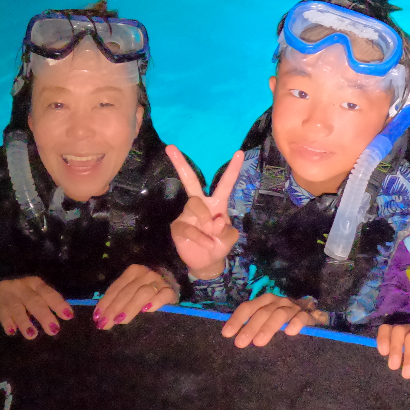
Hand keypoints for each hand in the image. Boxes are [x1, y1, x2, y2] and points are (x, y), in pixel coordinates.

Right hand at [0, 276, 71, 337]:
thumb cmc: (24, 293)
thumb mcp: (36, 291)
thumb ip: (47, 302)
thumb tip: (65, 316)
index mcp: (36, 284)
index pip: (49, 293)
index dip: (58, 304)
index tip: (68, 316)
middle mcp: (23, 288)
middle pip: (34, 301)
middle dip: (44, 316)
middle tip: (53, 330)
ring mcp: (9, 296)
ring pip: (17, 309)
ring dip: (25, 322)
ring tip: (32, 335)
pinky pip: (2, 314)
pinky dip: (7, 323)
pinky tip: (12, 332)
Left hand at [93, 264, 178, 329]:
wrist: (172, 286)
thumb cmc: (146, 293)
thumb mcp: (130, 292)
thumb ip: (118, 299)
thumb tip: (100, 317)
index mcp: (133, 272)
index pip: (116, 288)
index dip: (106, 302)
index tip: (97, 317)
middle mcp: (146, 274)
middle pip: (127, 291)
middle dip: (114, 308)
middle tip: (105, 323)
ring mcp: (159, 281)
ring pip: (143, 293)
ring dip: (130, 307)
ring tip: (120, 320)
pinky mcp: (171, 291)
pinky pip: (163, 296)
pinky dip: (154, 302)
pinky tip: (146, 311)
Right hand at [167, 146, 243, 277]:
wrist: (207, 262)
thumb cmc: (219, 244)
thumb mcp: (229, 238)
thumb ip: (226, 230)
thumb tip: (214, 222)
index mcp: (217, 203)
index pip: (225, 183)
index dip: (233, 169)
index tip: (239, 152)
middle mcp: (200, 204)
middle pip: (190, 180)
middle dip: (180, 164)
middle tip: (170, 147)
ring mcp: (187, 214)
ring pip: (194, 205)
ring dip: (206, 220)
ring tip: (212, 234)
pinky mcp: (178, 227)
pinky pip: (188, 227)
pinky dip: (201, 237)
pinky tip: (208, 244)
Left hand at [221, 293, 326, 347]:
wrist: (310, 312)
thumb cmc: (282, 319)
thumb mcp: (265, 319)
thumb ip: (252, 324)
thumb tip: (232, 335)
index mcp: (264, 301)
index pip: (248, 307)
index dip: (237, 319)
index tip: (226, 334)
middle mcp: (277, 302)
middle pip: (262, 312)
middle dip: (250, 327)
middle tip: (239, 343)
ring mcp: (293, 307)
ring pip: (279, 314)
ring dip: (268, 327)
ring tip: (258, 343)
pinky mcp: (308, 314)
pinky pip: (302, 317)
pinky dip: (296, 323)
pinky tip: (290, 333)